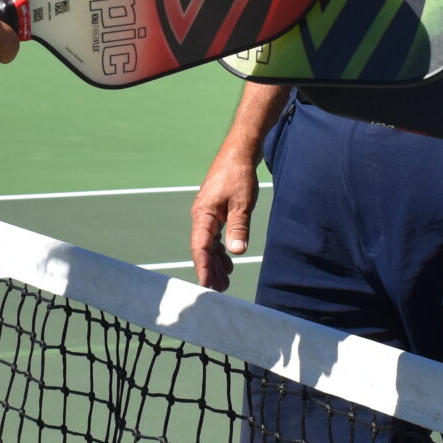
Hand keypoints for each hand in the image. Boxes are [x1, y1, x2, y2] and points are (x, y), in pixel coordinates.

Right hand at [188, 146, 260, 291]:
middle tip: (220, 290)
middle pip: (203, 249)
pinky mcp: (216, 211)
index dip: (203, 267)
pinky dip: (220, 250)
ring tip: (225, 281)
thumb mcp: (242, 203)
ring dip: (216, 262)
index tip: (206, 285)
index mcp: (203, 215)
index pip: (200, 247)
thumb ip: (238, 227)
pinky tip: (228, 260)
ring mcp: (208, 214)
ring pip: (209, 244)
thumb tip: (236, 252)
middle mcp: (202, 216)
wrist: (240, 152)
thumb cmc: (239, 175)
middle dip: (210, 270)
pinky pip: (214, 236)